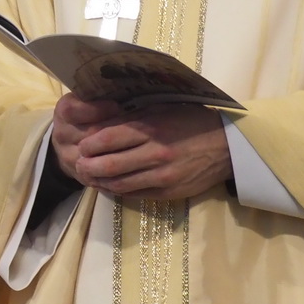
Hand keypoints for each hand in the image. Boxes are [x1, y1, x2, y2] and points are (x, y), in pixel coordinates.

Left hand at [54, 95, 231, 199]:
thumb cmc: (190, 121)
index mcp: (152, 128)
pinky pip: (135, 194)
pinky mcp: (168, 192)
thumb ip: (132, 118)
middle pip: (110, 164)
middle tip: (78, 165)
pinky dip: (118, 191)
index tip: (81, 146)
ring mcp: (162, 176)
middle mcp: (155, 153)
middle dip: (88, 166)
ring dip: (99, 182)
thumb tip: (100, 125)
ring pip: (120, 183)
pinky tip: (109, 185)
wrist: (225, 146)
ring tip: (88, 177)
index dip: (90, 144)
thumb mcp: (160, 110)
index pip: (109, 138)